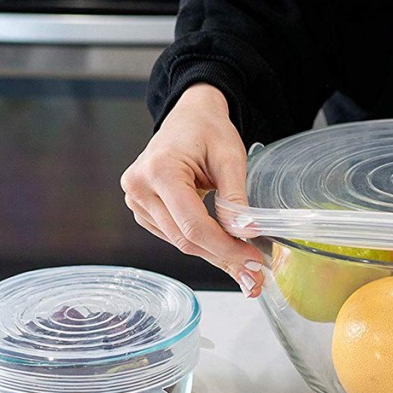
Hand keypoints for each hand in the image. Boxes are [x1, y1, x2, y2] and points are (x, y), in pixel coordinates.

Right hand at [121, 83, 263, 296]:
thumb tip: (245, 233)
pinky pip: (174, 235)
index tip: (253, 262)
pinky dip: (201, 244)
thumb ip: (236, 196)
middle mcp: (139, 188)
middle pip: (185, 239)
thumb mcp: (230, 157)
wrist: (188, 116)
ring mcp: (136, 200)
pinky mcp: (142, 210)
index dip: (225, 248)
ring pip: (180, 242)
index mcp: (159, 171)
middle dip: (223, 258)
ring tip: (245, 265)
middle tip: (255, 275)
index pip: (193, 225)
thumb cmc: (207, 130)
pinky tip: (224, 249)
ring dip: (214, 255)